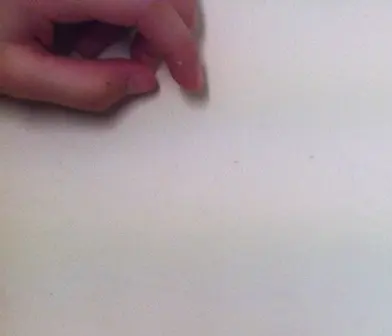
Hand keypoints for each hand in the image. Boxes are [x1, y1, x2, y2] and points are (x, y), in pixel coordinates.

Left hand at [0, 0, 202, 111]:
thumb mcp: (15, 73)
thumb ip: (85, 87)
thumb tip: (143, 82)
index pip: (150, 6)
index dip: (180, 46)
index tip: (190, 79)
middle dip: (169, 32)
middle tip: (142, 66)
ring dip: (142, 18)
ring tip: (91, 44)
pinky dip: (121, 6)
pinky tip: (83, 23)